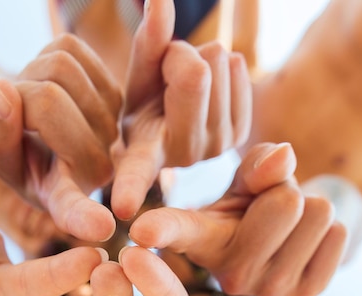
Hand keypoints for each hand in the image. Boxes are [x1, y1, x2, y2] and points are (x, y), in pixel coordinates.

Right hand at [0, 35, 121, 241]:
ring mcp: (109, 131)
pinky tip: (57, 87)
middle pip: (47, 101)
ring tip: (35, 103)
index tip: (101, 228)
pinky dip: (50, 57)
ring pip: (60, 71)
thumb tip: (4, 91)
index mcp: (60, 195)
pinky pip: (72, 52)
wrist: (32, 127)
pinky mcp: (115, 93)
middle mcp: (94, 170)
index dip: (83, 216)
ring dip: (34, 74)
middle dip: (15, 93)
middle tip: (15, 111)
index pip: (71, 207)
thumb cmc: (10, 146)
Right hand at [111, 0, 251, 219]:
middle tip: (167, 75)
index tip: (121, 209)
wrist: (178, 120)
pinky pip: (238, 67)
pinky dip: (222, 66)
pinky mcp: (240, 134)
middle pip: (195, 74)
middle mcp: (181, 157)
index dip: (129, 186)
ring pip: (219, 62)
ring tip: (186, 88)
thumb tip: (160, 0)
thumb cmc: (148, 101)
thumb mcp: (137, 77)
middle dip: (179, 54)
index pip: (135, 171)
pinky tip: (208, 92)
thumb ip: (147, 42)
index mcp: (144, 150)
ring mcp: (216, 149)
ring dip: (201, 59)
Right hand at [129, 142, 346, 295]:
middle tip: (271, 207)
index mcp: (200, 240)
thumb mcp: (248, 178)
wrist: (286, 240)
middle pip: (287, 201)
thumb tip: (283, 159)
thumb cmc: (255, 204)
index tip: (138, 232)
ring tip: (287, 227)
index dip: (159, 231)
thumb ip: (259, 162)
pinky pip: (337, 236)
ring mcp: (266, 292)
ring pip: (317, 215)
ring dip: (312, 208)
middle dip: (289, 189)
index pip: (177, 230)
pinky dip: (330, 231)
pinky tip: (304, 245)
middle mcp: (226, 275)